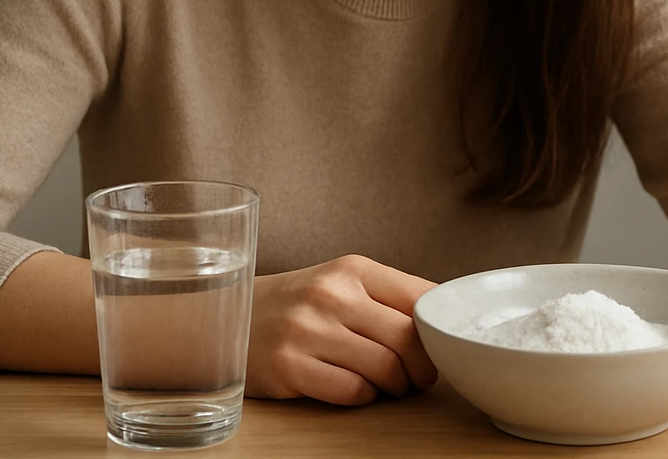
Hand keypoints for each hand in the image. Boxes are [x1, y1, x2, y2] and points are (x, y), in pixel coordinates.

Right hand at [245, 254, 439, 405]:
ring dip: (397, 385)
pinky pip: (352, 392)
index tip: (440, 345)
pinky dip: (365, 397)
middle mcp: (331, 295)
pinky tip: (359, 390)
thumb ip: (387, 298)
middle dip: (424, 366)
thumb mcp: (341, 283)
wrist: (224, 318)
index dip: (439, 329)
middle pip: (408, 338)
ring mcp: (307, 331)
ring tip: (391, 384)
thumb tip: (443, 324)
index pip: (421, 297)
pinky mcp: (289, 368)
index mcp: (353, 269)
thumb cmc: (298, 305)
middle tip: (420, 376)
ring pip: (384, 369)